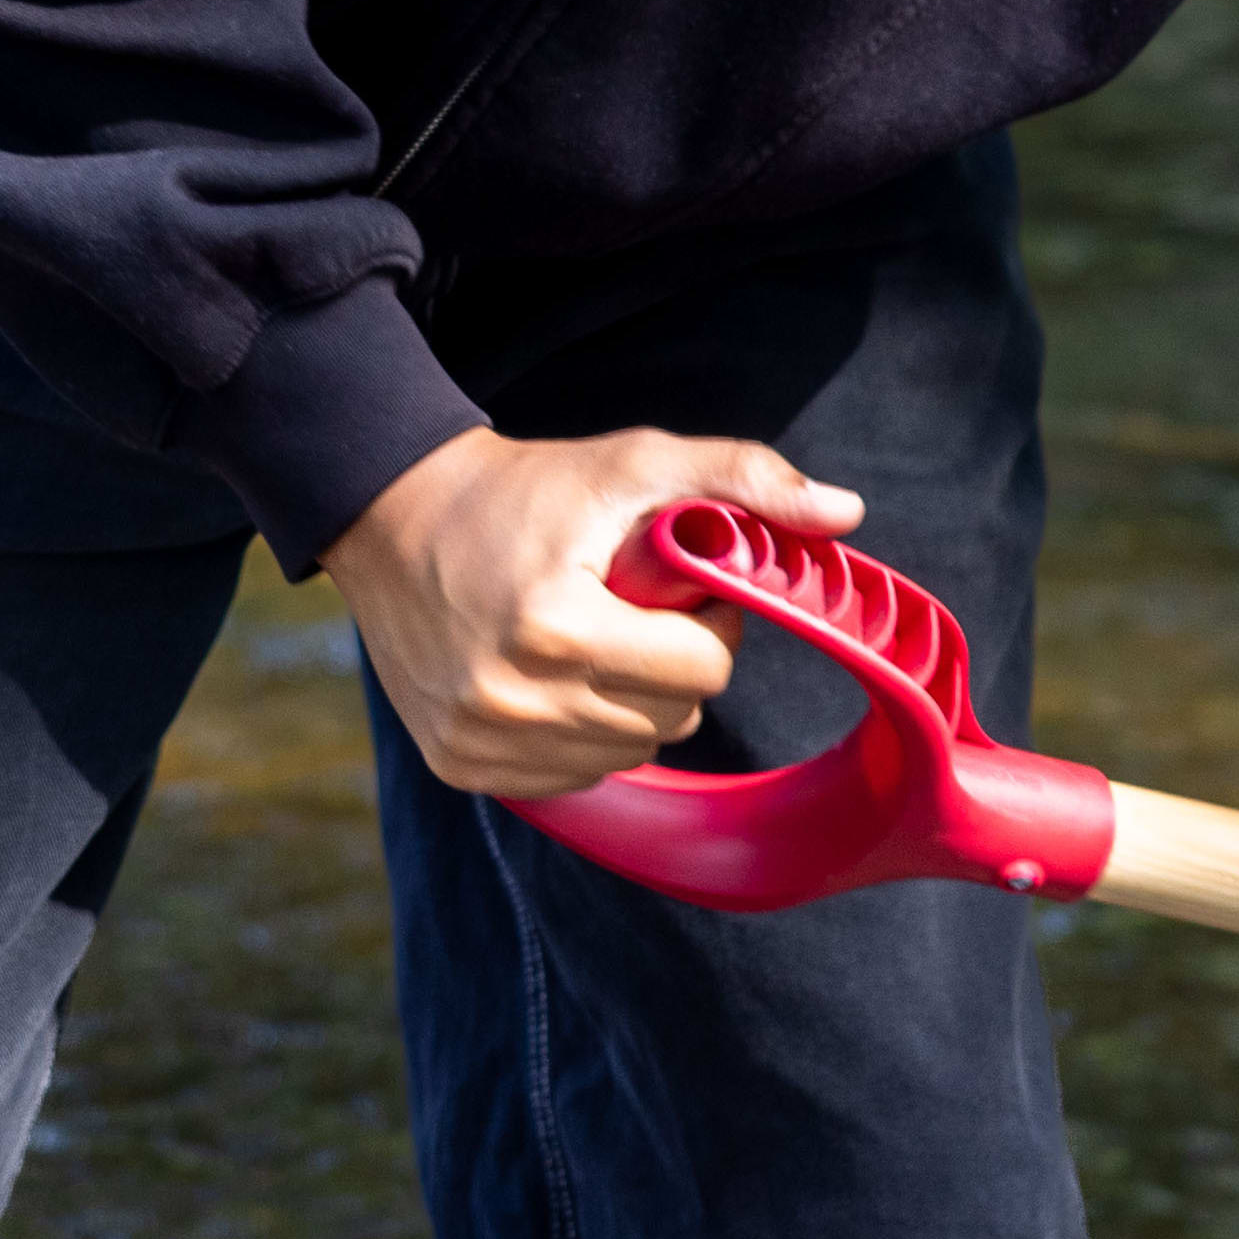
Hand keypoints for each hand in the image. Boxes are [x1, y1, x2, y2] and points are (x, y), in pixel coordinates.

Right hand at [323, 424, 859, 799]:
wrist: (391, 515)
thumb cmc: (525, 487)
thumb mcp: (633, 462)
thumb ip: (743, 478)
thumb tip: (846, 512)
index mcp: (557, 628)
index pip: (701, 671)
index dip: (708, 625)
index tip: (680, 587)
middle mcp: (512, 698)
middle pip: (669, 719)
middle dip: (672, 665)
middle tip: (637, 609)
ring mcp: (479, 740)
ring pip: (624, 754)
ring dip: (629, 704)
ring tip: (595, 638)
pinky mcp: (458, 764)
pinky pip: (568, 776)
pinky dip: (578, 734)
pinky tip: (555, 677)